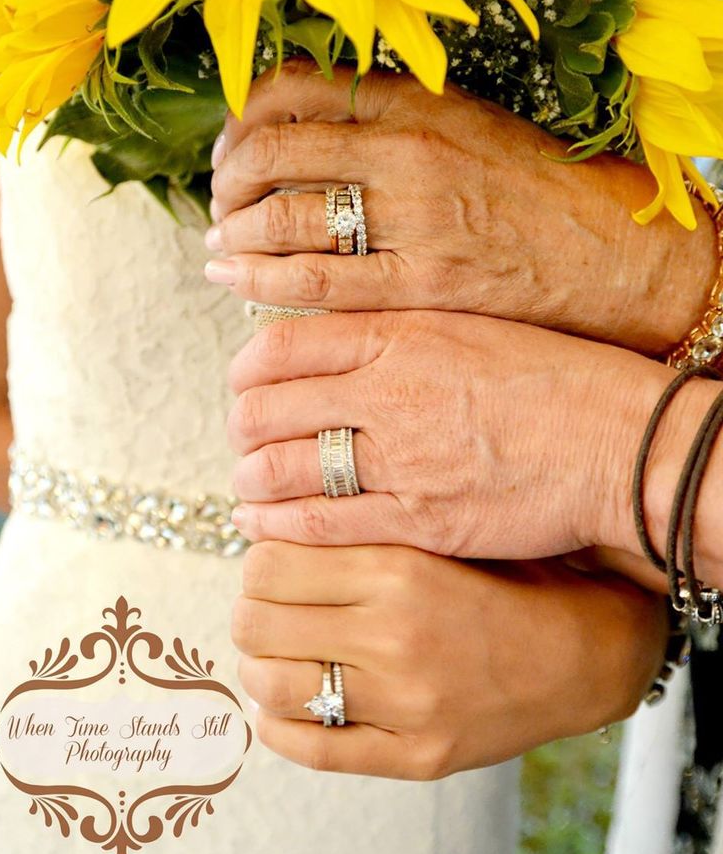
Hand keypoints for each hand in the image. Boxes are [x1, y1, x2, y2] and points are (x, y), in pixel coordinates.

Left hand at [207, 60, 716, 354]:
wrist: (604, 251)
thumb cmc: (531, 187)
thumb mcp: (463, 121)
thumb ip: (389, 115)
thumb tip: (301, 118)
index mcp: (415, 102)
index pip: (292, 89)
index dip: (240, 121)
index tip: (230, 149)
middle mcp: (407, 152)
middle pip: (272, 153)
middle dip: (226, 182)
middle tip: (218, 205)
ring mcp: (412, 221)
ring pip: (283, 219)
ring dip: (234, 234)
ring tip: (221, 248)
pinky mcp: (419, 286)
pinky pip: (315, 282)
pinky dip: (259, 279)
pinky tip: (235, 279)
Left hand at [227, 309, 671, 561]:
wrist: (612, 439)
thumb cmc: (547, 378)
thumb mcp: (463, 326)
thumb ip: (390, 335)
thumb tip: (324, 347)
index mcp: (397, 335)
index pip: (279, 346)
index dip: (246, 371)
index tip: (245, 385)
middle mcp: (387, 392)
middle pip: (266, 409)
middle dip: (242, 428)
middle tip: (244, 439)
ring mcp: (399, 460)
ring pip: (282, 470)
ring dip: (251, 480)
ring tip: (248, 485)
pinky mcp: (417, 521)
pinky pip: (319, 526)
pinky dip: (277, 526)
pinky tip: (262, 526)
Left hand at [233, 541, 667, 778]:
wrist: (585, 652)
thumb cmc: (510, 581)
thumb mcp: (439, 534)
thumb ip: (364, 533)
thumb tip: (270, 536)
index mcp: (400, 568)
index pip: (268, 564)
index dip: (260, 562)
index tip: (276, 566)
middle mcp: (396, 636)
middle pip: (256, 622)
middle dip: (254, 611)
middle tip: (274, 609)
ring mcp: (405, 704)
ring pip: (271, 685)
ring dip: (262, 667)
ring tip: (282, 655)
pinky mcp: (417, 756)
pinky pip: (311, 748)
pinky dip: (278, 726)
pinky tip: (287, 705)